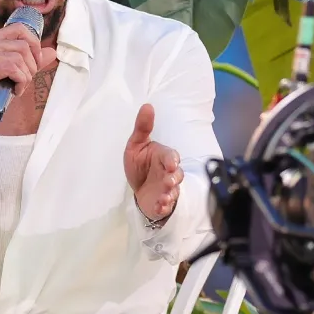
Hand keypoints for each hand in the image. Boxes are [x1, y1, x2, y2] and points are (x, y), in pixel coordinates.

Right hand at [0, 23, 58, 161]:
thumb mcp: (10, 73)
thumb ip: (30, 61)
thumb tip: (51, 52)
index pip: (19, 28)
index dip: (34, 43)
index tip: (35, 61)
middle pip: (23, 45)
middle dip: (32, 65)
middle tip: (24, 80)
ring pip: (20, 58)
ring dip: (26, 76)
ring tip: (17, 87)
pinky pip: (12, 69)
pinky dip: (20, 82)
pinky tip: (14, 91)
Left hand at [123, 104, 180, 221]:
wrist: (139, 189)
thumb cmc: (139, 165)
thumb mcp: (136, 145)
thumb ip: (142, 128)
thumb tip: (147, 106)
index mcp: (163, 157)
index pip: (171, 156)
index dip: (172, 160)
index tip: (171, 164)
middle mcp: (168, 173)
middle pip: (176, 175)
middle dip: (173, 178)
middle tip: (168, 181)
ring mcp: (167, 189)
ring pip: (173, 191)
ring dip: (170, 193)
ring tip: (164, 196)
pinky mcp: (163, 203)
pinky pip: (167, 205)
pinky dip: (164, 206)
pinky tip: (160, 206)